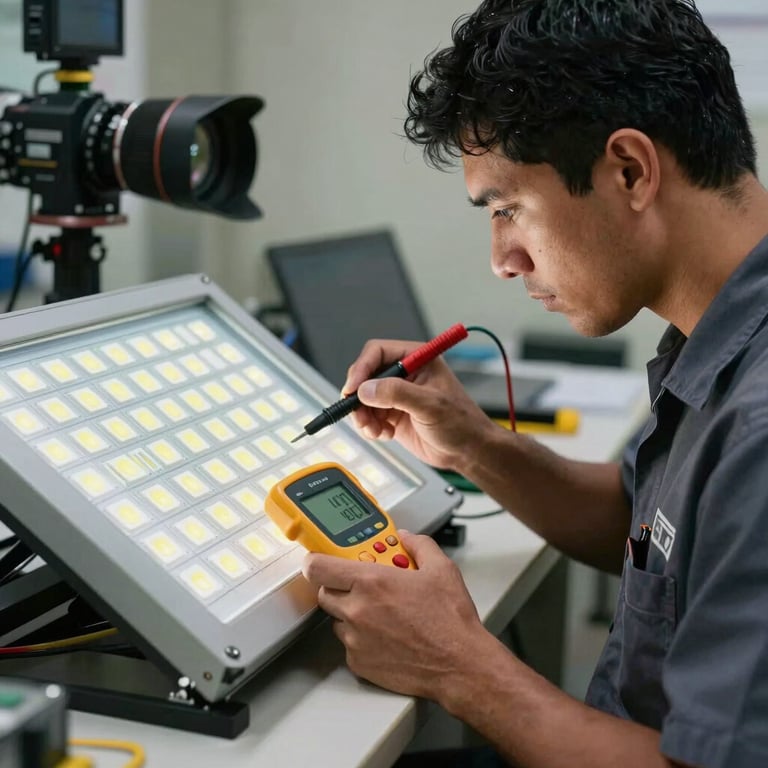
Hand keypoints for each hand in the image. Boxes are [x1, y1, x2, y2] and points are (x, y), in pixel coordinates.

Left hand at [302, 531, 489, 699]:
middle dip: (339, 586)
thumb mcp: (441, 569)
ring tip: (380, 613)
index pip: (318, 567)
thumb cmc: (450, 621)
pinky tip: (385, 635)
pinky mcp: (359, 663)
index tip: (320, 558)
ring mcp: (356, 639)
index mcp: (372, 582)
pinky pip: (349, 644)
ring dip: (351, 613)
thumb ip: (419, 545)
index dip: (315, 561)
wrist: (459, 664)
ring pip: (337, 620)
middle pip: (325, 593)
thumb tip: (407, 538)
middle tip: (361, 585)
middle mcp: (358, 610)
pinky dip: (361, 639)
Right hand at [342, 338, 495, 469]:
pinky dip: (370, 426)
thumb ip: (397, 393)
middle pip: (366, 375)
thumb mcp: (430, 405)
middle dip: (359, 397)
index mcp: (417, 358)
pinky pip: (368, 415)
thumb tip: (366, 389)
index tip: (353, 388)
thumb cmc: (461, 423)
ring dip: (363, 415)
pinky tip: (384, 434)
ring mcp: (397, 394)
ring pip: (363, 398)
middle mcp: (404, 373)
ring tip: (374, 429)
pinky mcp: (393, 413)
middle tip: (359, 414)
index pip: (378, 352)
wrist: (468, 451)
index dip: (362, 368)